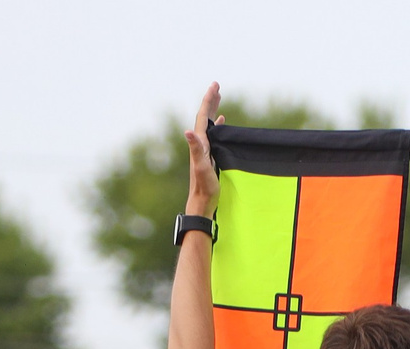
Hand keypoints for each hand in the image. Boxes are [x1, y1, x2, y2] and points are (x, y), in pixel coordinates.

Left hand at [185, 83, 220, 215]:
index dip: (208, 100)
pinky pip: (213, 135)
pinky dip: (217, 125)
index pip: (203, 116)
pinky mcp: (209, 156)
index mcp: (199, 143)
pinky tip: (221, 123)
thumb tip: (188, 131)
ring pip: (209, 124)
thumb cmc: (204, 187)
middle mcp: (200, 144)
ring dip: (213, 111)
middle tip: (217, 86)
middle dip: (210, 101)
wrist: (202, 203)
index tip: (215, 86)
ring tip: (218, 99)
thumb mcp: (201, 167)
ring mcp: (205, 150)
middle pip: (205, 117)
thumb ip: (196, 149)